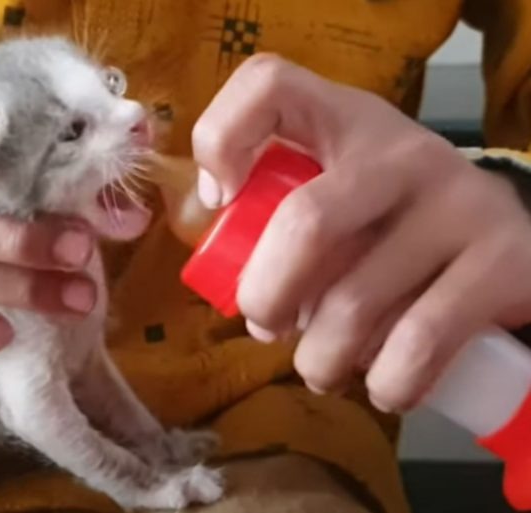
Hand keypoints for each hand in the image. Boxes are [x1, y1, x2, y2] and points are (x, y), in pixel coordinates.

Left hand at [192, 54, 530, 412]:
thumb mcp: (339, 192)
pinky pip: (416, 345)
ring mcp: (459, 202)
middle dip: (266, 296)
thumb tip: (227, 272)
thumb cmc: (393, 221)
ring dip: (320, 359)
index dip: (221, 138)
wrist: (513, 236)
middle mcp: (404, 152)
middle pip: (305, 223)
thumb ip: (280, 211)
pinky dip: (384, 383)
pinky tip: (382, 384)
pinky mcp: (506, 260)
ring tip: (321, 366)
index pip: (269, 85)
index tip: (220, 200)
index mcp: (347, 121)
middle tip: (266, 326)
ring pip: (353, 305)